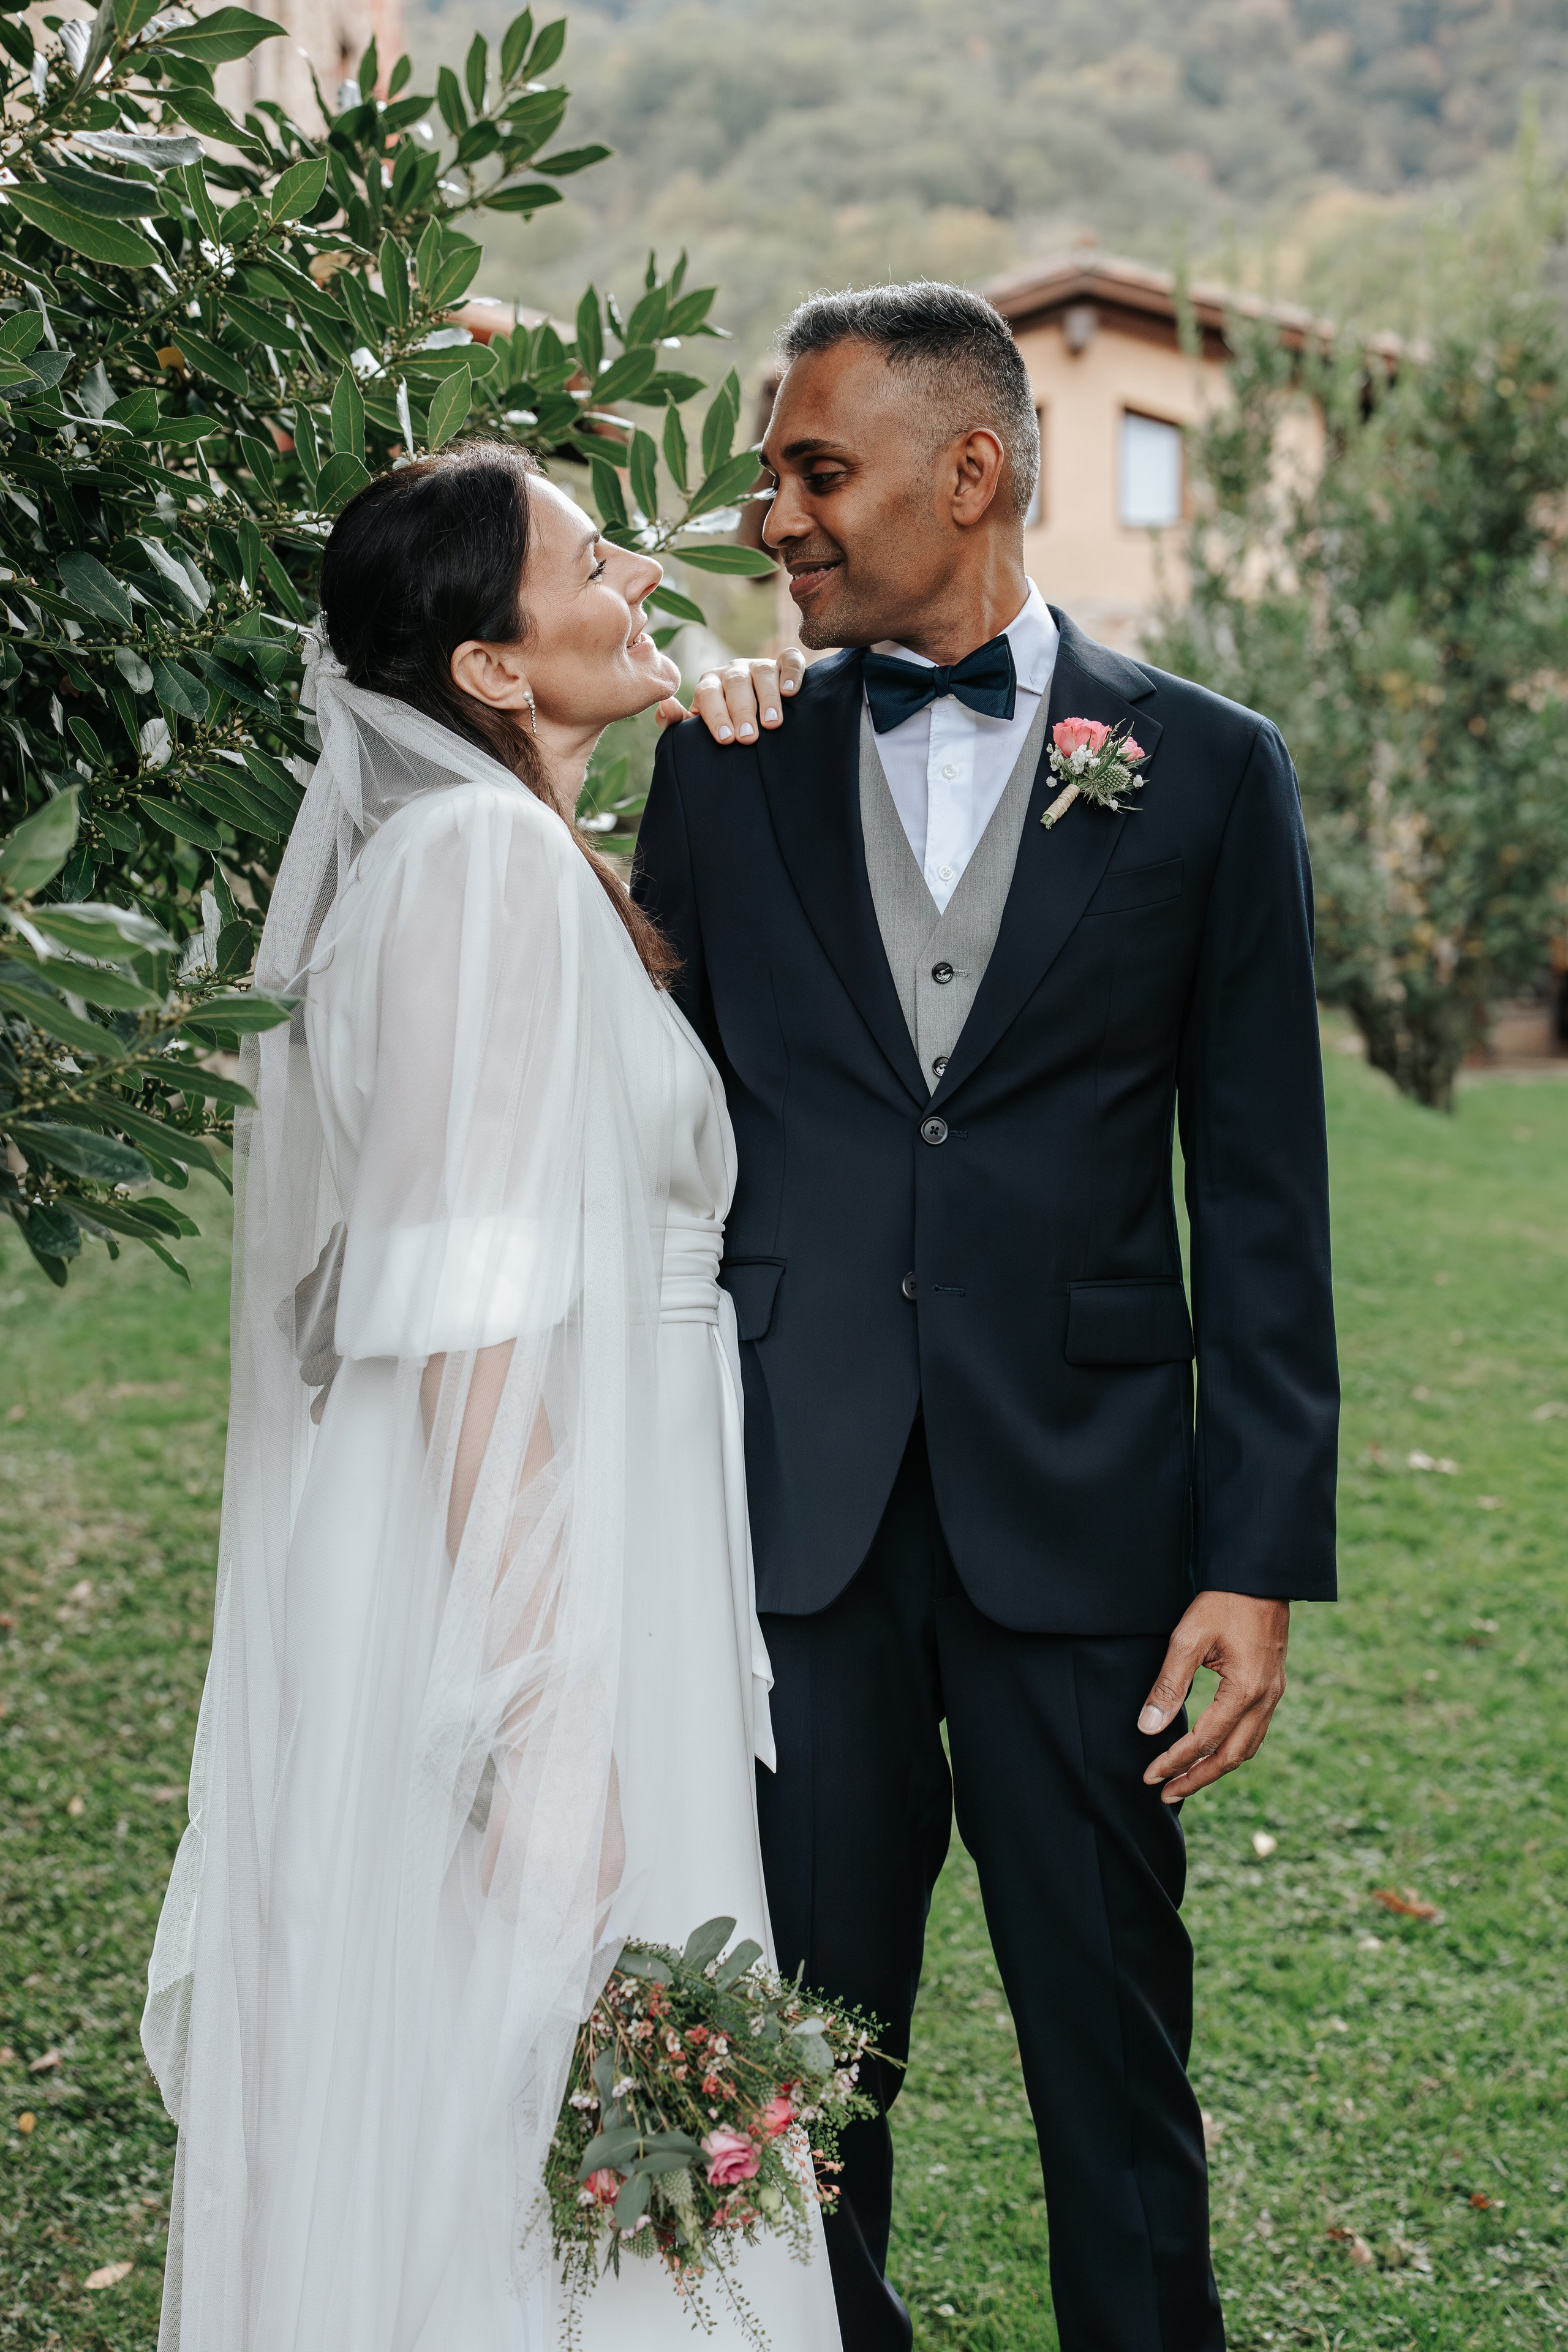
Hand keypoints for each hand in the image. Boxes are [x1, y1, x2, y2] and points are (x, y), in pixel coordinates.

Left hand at [654, 650, 805, 742]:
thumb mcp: (698, 729)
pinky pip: (790, 660)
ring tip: (772, 723)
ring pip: (763, 671)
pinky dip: (792, 673)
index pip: (708, 693)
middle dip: (741, 711)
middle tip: (748, 737)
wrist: (754, 720)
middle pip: (735, 683)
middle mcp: (733, 671)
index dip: (716, 715)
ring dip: (768, 697)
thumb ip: (678, 722)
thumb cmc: (724, 727)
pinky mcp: (783, 664)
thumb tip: (666, 705)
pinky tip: (791, 693)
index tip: (726, 739)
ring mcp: (759, 665)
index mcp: (710, 684)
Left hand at [1139, 1592, 1289, 1803]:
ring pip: (1246, 1748)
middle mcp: (1265, 1700)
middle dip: (1196, 1778)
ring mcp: (1273, 1695)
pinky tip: (1213, 1751)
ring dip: (1215, 1769)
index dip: (1175, 1761)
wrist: (1260, 1577)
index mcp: (1245, 1691)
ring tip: (1185, 1781)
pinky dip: (1232, 1750)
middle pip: (1231, 1757)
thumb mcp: (1188, 1639)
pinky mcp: (1272, 1687)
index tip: (1149, 1775)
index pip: (1204, 1740)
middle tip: (1165, 1793)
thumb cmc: (1223, 1603)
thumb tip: (1148, 1728)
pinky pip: (1254, 1732)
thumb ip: (1169, 1685)